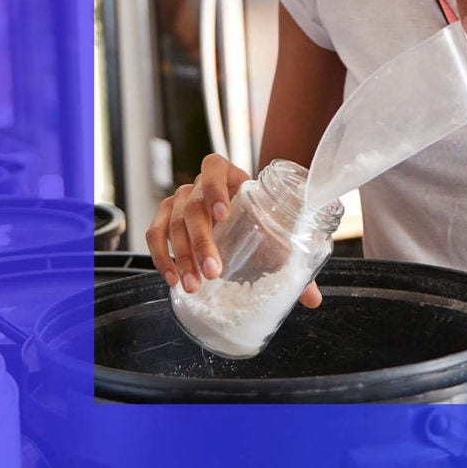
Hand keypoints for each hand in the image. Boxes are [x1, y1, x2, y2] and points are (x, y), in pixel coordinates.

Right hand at [144, 153, 322, 307]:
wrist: (238, 219)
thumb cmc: (257, 221)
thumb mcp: (273, 231)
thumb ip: (292, 260)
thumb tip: (312, 299)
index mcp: (228, 175)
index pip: (213, 168)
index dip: (215, 189)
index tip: (224, 215)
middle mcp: (198, 184)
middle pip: (193, 206)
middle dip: (202, 242)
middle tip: (214, 272)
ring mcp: (178, 200)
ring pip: (172, 223)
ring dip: (182, 256)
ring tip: (194, 285)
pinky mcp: (165, 217)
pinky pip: (154, 234)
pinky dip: (161, 257)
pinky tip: (172, 279)